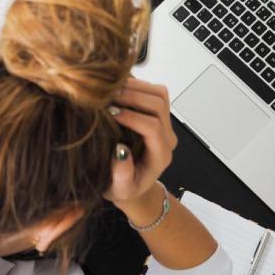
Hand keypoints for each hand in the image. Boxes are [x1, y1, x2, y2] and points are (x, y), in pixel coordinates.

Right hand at [104, 78, 176, 205]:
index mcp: (160, 155)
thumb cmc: (124, 188)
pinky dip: (136, 85)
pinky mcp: (157, 114)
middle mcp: (166, 137)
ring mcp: (164, 124)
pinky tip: (116, 89)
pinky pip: (153, 92)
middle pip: (159, 105)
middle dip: (133, 97)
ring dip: (136, 87)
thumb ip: (122, 175)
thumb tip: (120, 151)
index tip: (110, 113)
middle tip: (108, 97)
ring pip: (159, 94)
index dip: (132, 117)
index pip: (153, 128)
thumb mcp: (119, 189)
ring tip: (111, 90)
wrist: (132, 184)